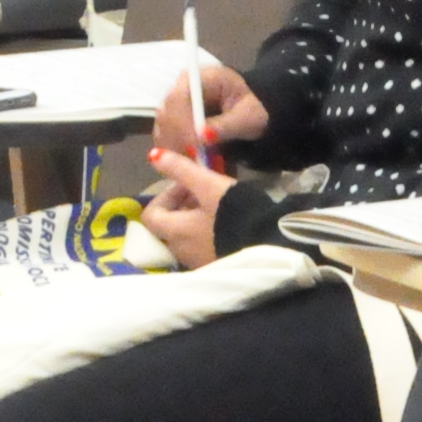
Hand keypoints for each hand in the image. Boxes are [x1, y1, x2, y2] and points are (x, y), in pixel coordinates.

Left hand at [141, 142, 227, 269]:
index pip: (151, 215)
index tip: (185, 185)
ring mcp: (199, 262)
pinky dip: (206, 234)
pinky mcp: (217, 266)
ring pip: (185, 239)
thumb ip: (180, 169)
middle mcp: (181, 251)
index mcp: (175, 232)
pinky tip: (225, 224)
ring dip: (192, 222)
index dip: (164, 195)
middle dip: (179, 208)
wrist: (270, 244)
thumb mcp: (208, 184)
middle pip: (167, 228)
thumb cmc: (234, 212)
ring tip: (215, 207)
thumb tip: (153, 155)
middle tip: (201, 193)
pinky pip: (202, 248)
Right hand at [155, 56, 261, 160]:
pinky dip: (174, 151)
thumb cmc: (253, 108)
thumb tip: (202, 137)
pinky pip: (165, 136)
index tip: (195, 145)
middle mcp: (181, 87)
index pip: (179, 97)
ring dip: (174, 148)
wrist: (252, 110)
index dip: (182, 122)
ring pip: (162, 127)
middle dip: (177, 139)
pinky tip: (188, 163)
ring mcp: (175, 103)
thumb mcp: (248, 116)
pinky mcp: (173, 119)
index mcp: (200, 77)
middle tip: (193, 160)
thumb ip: (226, 126)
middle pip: (165, 113)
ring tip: (193, 164)